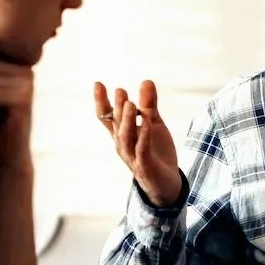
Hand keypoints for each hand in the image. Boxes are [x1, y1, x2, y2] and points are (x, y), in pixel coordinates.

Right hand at [94, 80, 181, 206]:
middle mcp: (123, 145)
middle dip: (117, 108)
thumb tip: (146, 80)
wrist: (166, 184)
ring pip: (126, 138)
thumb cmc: (155, 152)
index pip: (107, 117)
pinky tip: (147, 124)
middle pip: (116, 125)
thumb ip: (149, 105)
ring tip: (130, 104)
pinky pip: (142, 150)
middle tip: (120, 90)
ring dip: (127, 121)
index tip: (98, 84)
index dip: (101, 102)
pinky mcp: (145, 166)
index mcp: (122, 134)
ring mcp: (132, 156)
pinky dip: (143, 137)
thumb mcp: (154, 124)